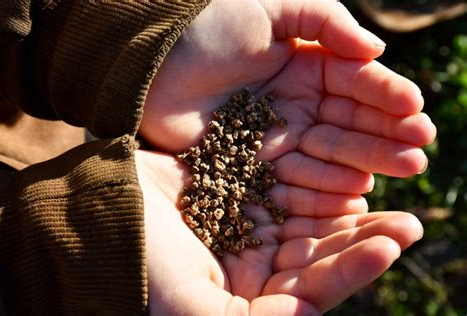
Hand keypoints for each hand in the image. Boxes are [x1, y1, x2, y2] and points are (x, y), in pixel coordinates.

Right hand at [136, 150, 422, 314]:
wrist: (107, 214)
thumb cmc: (141, 263)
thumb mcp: (191, 305)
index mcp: (249, 301)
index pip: (313, 290)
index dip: (352, 268)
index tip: (390, 243)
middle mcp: (257, 268)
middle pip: (321, 257)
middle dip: (362, 240)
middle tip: (407, 223)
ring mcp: (252, 229)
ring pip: (311, 222)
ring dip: (347, 208)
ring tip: (384, 191)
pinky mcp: (244, 195)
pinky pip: (288, 189)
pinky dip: (315, 181)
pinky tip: (342, 169)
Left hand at [139, 0, 435, 183]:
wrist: (150, 66)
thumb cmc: (206, 29)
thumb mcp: (269, 9)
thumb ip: (324, 22)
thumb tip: (375, 50)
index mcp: (306, 65)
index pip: (355, 83)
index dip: (386, 96)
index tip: (415, 111)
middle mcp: (297, 104)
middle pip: (349, 123)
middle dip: (385, 136)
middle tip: (419, 153)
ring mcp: (277, 137)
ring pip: (329, 152)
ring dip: (365, 162)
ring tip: (401, 170)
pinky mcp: (253, 164)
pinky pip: (295, 176)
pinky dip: (324, 183)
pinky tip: (355, 191)